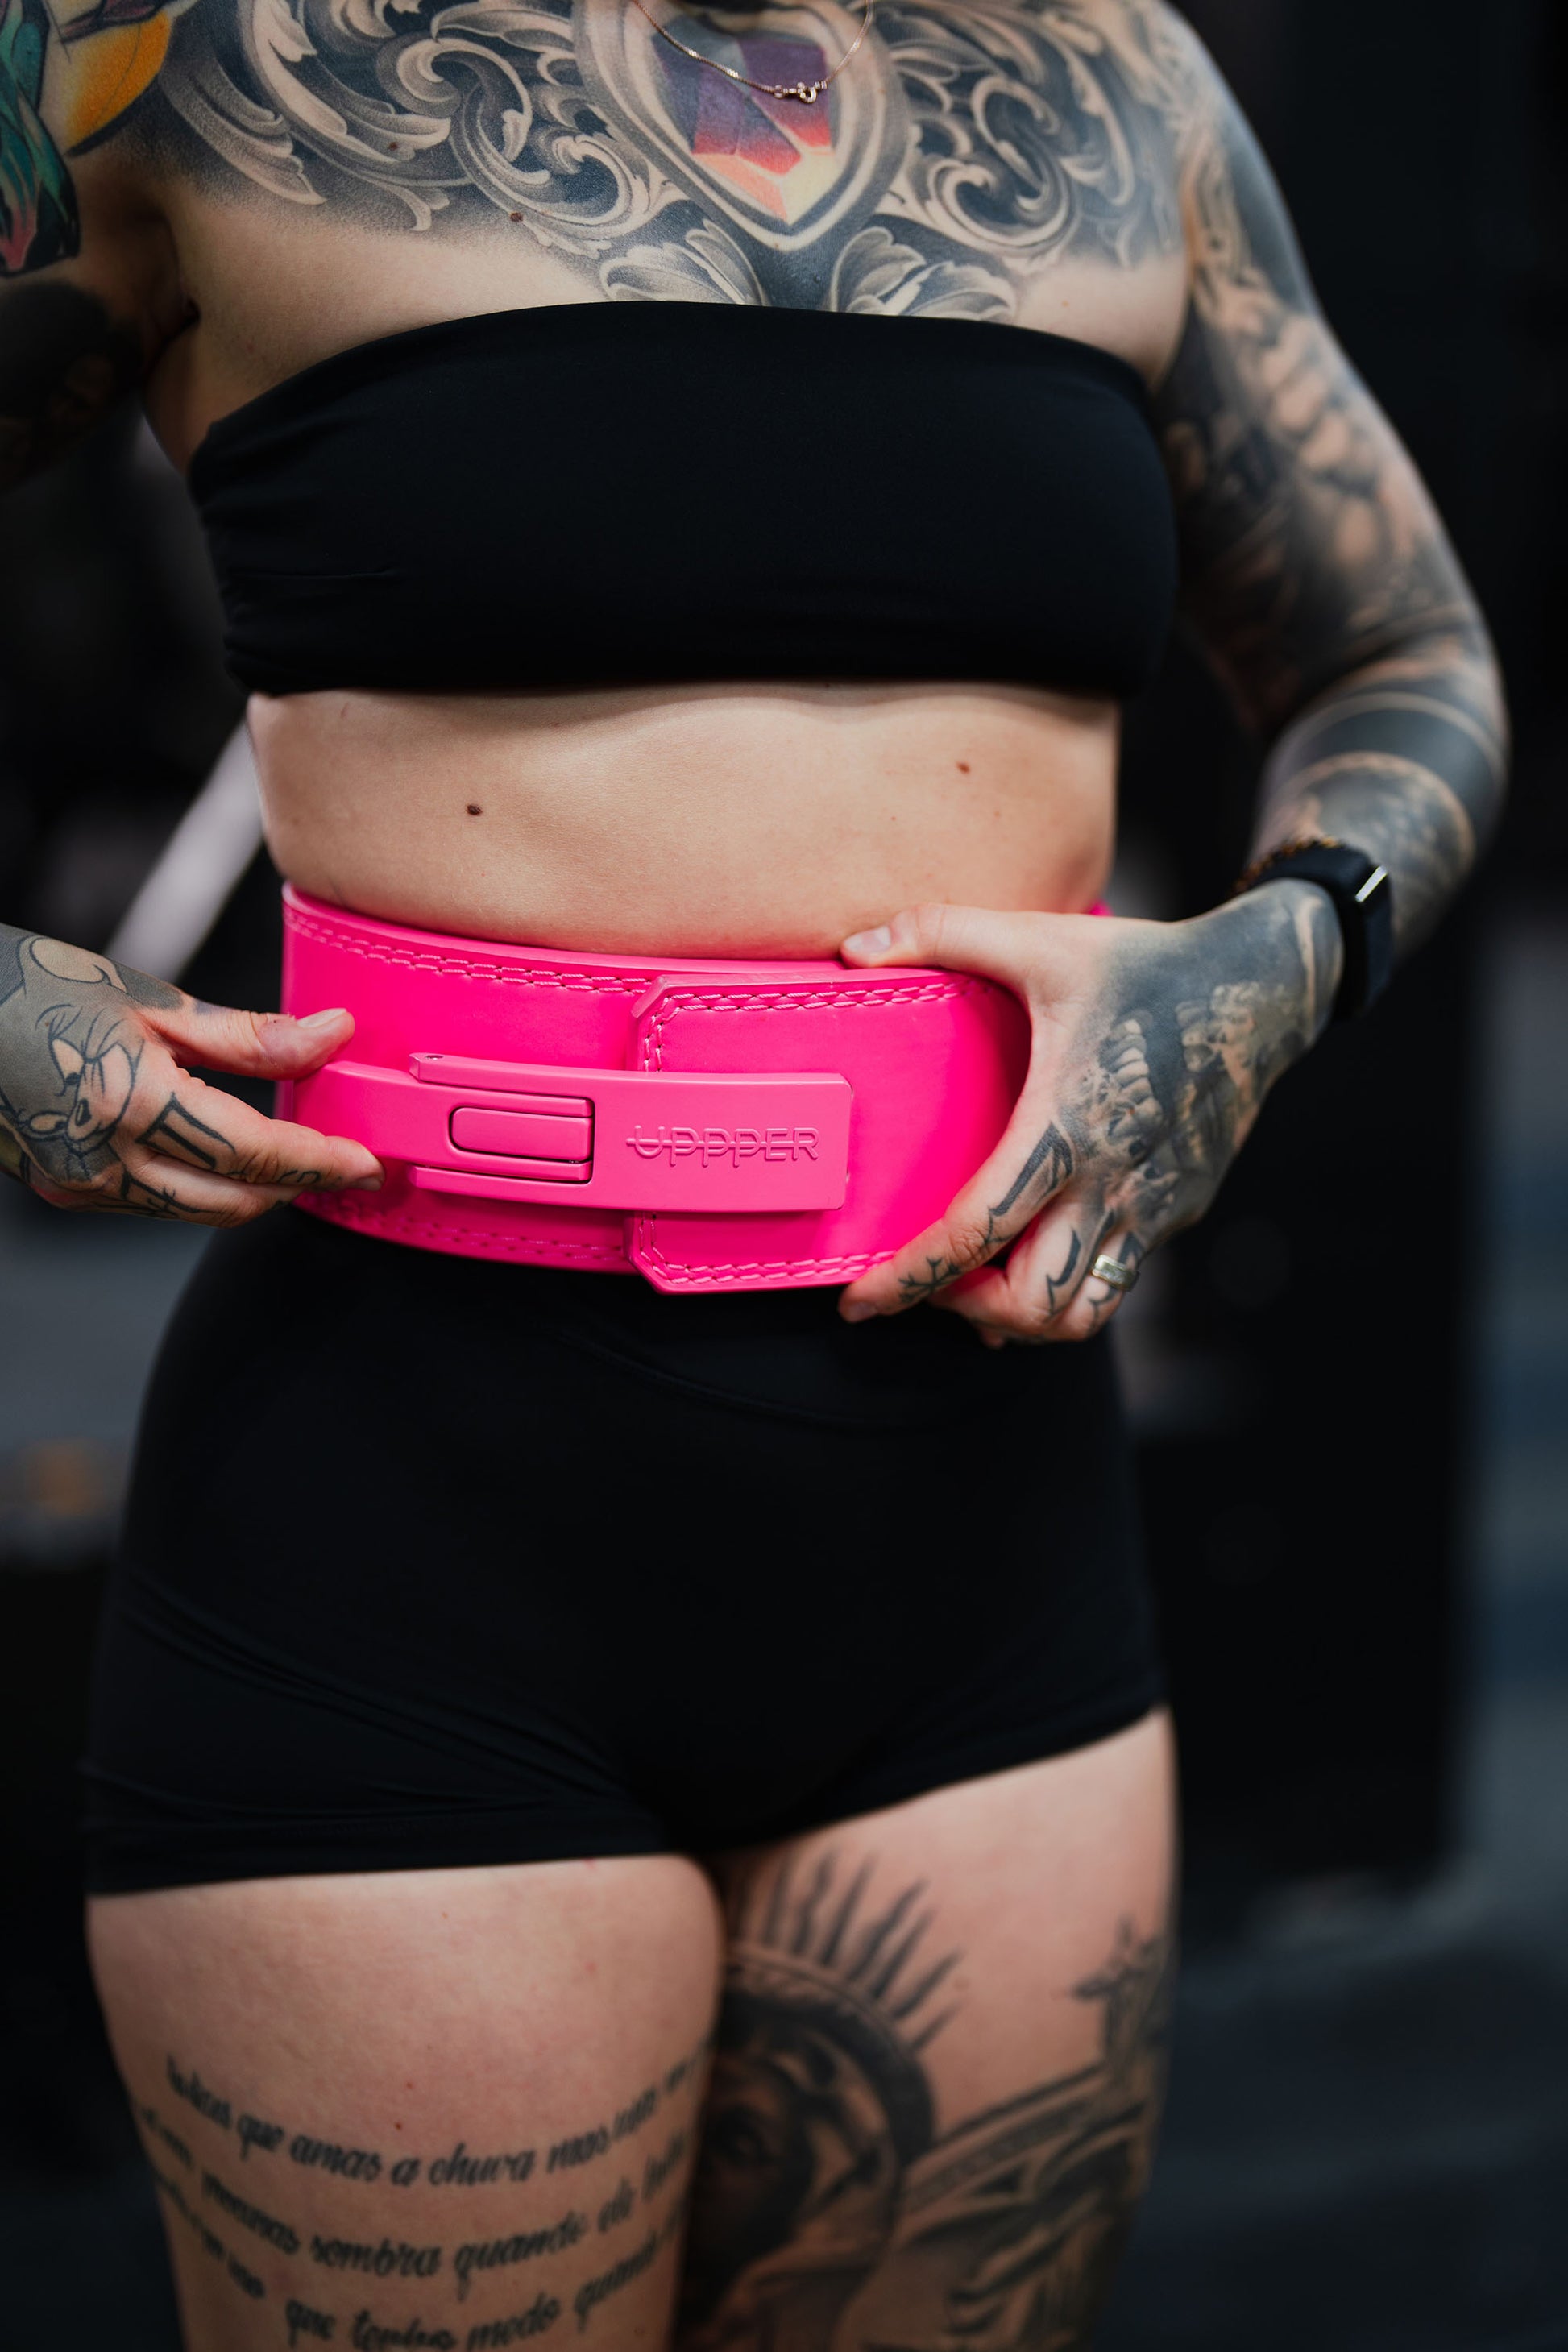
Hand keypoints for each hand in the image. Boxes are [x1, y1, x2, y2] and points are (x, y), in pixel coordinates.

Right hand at [0, 928, 381, 1221]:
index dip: (320, 1163)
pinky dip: (203, 1184)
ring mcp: (79, 1185)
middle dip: (296, 1187)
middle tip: (345, 1161)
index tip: (368, 1163)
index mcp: (130, 1105)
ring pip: (196, 1210)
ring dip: (253, 1189)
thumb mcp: (147, 997)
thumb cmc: (28, 985)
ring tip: (297, 1152)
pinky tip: (226, 1150)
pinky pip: (156, 1203)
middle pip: (234, 1202)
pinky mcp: (64, 1189)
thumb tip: (333, 1035)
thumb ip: (248, 1034)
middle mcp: (104, 1163)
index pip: (255, 1156)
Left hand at [836, 885, 1336, 1344]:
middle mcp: (1114, 1184)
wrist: (1264, 990)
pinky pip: (1115, 1278)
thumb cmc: (1146, 966)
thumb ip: (942, 932)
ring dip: (1022, 1317)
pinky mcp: (1177, 1211)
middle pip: (1033, 1305)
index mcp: (1067, 1127)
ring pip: (1082, 1314)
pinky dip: (1067, 1288)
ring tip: (978, 1287)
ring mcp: (1152, 1207)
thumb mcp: (1041, 938)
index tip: (859, 1302)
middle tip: (925, 1284)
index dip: (909, 1278)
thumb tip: (853, 947)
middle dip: (967, 1310)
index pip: (977, 1232)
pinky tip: (1035, 1252)